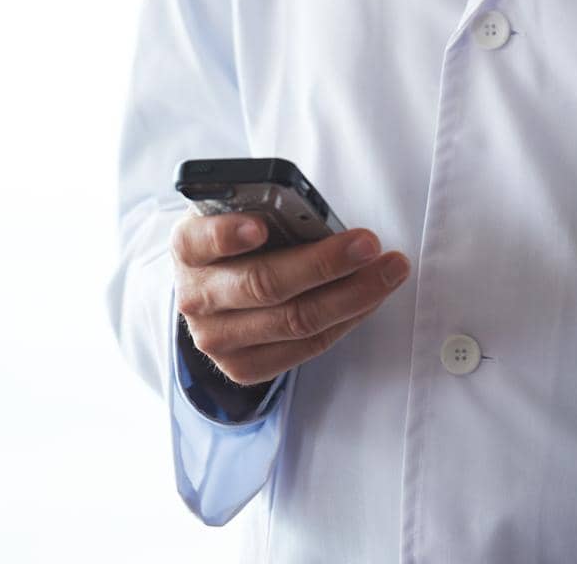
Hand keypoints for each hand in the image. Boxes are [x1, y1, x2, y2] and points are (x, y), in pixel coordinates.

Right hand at [170, 212, 410, 387]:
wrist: (212, 285)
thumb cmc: (237, 236)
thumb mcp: (237, 210)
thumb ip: (263, 209)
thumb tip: (315, 218)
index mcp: (188, 246)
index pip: (201, 240)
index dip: (229, 235)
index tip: (260, 226)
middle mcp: (195, 297)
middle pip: (263, 284)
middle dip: (323, 263)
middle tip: (367, 244)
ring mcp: (216, 339)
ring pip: (293, 321)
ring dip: (351, 294)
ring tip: (389, 269)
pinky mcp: (242, 368)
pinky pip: (304, 348)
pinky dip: (345, 320)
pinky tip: (372, 297)